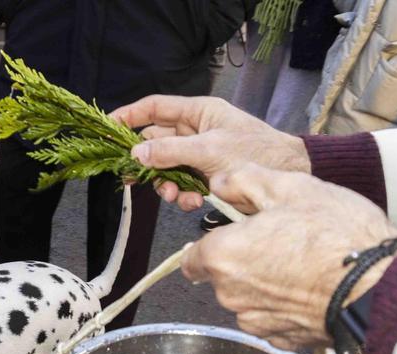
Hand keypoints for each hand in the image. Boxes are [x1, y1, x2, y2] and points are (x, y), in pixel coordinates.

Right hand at [109, 95, 310, 211]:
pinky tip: (193, 202)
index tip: (108, 125)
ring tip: (174, 196)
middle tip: (129, 176)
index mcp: (198, 112)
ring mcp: (199, 156)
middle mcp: (196, 132)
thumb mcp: (208, 150)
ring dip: (165, 185)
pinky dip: (183, 196)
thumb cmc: (256, 152)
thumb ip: (170, 151)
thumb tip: (136, 153)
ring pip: (166, 169)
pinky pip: (182, 186)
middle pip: (156, 142)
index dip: (130, 115)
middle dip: (146, 162)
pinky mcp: (205, 179)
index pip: (155, 108)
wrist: (288, 176)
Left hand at [180, 165, 396, 350]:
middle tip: (280, 239)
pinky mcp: (282, 339)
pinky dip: (285, 304)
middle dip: (243, 259)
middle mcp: (231, 295)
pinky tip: (311, 286)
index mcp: (223, 256)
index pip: (192, 258)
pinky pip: (273, 317)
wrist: (379, 285)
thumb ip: (245, 181)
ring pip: (247, 298)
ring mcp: (257, 321)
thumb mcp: (291, 187)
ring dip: (264, 283)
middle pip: (222, 277)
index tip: (234, 235)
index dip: (211, 244)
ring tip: (302, 262)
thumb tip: (221, 182)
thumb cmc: (337, 235)